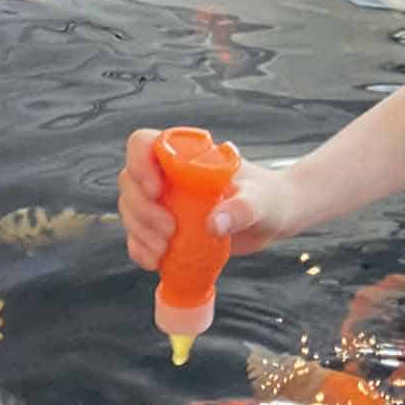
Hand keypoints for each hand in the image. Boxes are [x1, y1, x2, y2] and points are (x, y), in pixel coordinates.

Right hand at [118, 131, 293, 268]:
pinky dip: (140, 249)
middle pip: (130, 181)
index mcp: (186, 154)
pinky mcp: (166, 227)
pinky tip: (154, 262)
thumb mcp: (259, 201)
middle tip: (169, 230)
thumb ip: (241, 209)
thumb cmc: (268, 198)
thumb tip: (214, 224)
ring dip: (139, 231)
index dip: (139, 163)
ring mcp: (165, 201)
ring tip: (163, 249)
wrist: (275, 217)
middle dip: (142, 209)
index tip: (156, 189)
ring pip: (131, 210)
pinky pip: (138, 236)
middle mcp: (169, 174)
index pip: (143, 143)